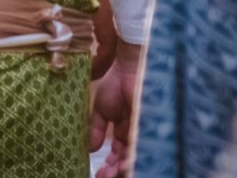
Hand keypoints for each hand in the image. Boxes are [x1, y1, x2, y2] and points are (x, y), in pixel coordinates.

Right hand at [88, 42, 143, 177]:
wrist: (129, 69)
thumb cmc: (115, 84)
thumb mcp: (100, 110)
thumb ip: (94, 130)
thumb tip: (88, 149)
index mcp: (121, 131)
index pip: (116, 155)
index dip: (108, 166)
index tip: (98, 173)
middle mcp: (133, 136)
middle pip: (125, 161)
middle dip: (114, 171)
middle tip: (104, 176)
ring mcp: (141, 134)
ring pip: (133, 159)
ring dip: (121, 168)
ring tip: (110, 172)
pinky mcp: (148, 130)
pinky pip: (141, 150)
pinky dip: (131, 159)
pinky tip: (122, 164)